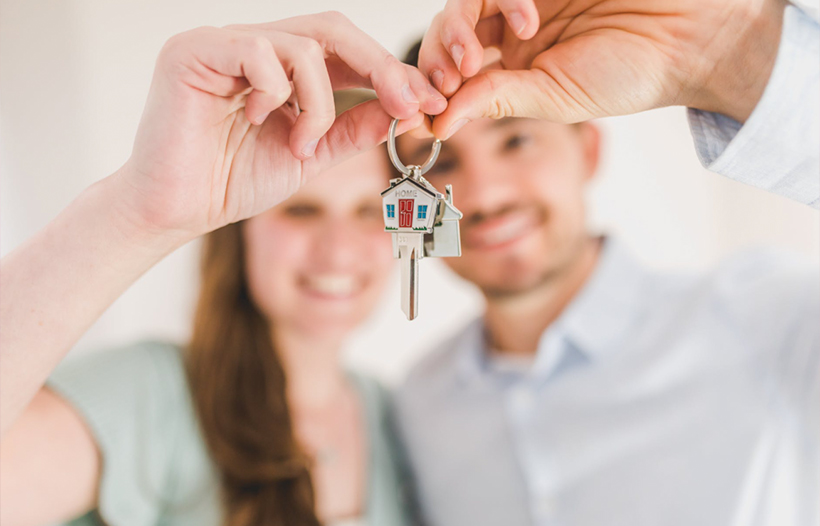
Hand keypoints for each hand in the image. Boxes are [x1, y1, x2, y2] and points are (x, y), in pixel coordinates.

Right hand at [117, 12, 446, 237]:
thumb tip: (402, 109)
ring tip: (301, 145)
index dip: (389, 72)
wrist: (176, 210)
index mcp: (280, 68)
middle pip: (332, 29)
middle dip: (380, 67)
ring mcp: (223, 43)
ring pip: (302, 45)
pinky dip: (276, 93)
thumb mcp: (311, 155)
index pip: (344, 51)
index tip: (427, 103)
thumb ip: (352, 129)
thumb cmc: (233, 181)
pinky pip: (258, 52)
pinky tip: (258, 121)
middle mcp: (254, 46)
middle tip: (408, 103)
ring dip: (319, 103)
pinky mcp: (194, 51)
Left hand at [418, 0, 785, 137]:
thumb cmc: (629, 74)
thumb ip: (496, 101)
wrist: (689, 37)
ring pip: (465, 0)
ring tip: (481, 56)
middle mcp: (512, 30)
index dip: (431, 86)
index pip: (453, 71)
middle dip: (438, 55)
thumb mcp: (554, 98)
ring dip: (460, 27)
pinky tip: (526, 19)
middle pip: (449, 31)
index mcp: (513, 67)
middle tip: (452, 77)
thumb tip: (437, 124)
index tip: (424, 109)